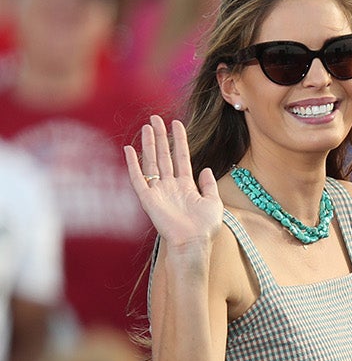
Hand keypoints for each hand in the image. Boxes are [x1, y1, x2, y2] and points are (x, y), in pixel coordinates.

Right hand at [124, 116, 222, 253]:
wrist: (194, 242)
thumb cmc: (205, 227)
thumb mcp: (213, 202)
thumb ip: (209, 184)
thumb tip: (205, 168)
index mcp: (186, 185)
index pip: (181, 157)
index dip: (179, 140)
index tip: (176, 123)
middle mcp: (170, 185)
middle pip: (164, 155)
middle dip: (161, 136)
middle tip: (156, 118)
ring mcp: (158, 191)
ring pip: (152, 162)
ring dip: (149, 144)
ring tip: (147, 126)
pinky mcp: (148, 199)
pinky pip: (138, 178)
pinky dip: (133, 164)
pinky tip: (129, 149)